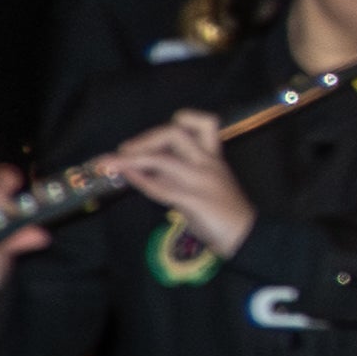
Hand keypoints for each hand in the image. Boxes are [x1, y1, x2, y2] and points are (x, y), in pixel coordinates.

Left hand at [102, 109, 255, 259]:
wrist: (247, 236)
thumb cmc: (227, 213)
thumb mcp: (208, 185)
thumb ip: (182, 174)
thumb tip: (149, 171)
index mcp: (214, 158)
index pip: (205, 123)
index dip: (181, 119)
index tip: (158, 136)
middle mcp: (207, 163)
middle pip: (174, 133)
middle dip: (145, 138)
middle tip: (125, 150)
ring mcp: (200, 180)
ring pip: (161, 158)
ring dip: (130, 158)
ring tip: (109, 162)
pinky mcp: (192, 200)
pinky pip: (160, 185)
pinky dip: (139, 178)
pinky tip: (125, 175)